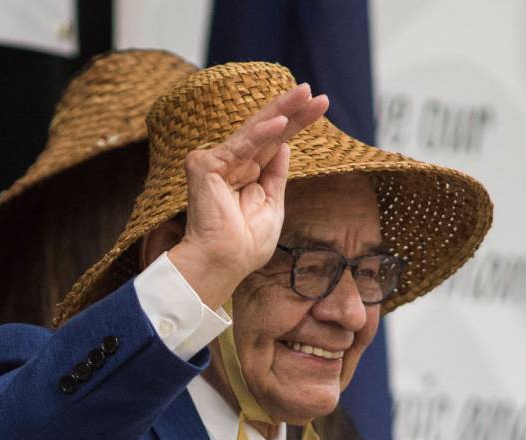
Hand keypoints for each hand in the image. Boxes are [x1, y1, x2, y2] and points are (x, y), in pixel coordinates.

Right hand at [169, 83, 328, 308]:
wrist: (225, 262)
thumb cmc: (247, 244)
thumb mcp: (273, 205)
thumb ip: (276, 174)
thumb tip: (285, 145)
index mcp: (247, 174)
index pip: (274, 143)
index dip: (295, 124)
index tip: (319, 105)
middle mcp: (232, 164)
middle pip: (266, 131)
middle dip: (291, 110)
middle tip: (312, 90)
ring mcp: (217, 163)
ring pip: (255, 131)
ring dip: (281, 111)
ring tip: (304, 93)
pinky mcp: (205, 165)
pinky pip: (240, 146)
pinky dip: (260, 134)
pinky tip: (281, 123)